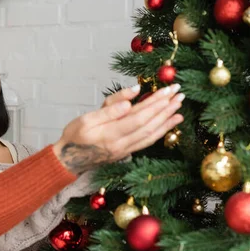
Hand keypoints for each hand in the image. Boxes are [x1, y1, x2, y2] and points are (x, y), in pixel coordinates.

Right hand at [52, 84, 183, 174]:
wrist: (69, 160)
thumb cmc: (75, 136)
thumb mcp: (86, 118)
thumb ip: (110, 108)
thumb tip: (132, 95)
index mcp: (110, 134)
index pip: (139, 117)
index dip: (155, 103)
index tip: (168, 90)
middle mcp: (122, 145)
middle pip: (149, 124)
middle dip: (165, 108)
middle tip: (179, 93)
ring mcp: (126, 150)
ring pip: (152, 134)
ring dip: (167, 119)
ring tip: (179, 106)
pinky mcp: (128, 152)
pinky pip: (149, 141)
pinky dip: (162, 131)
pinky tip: (171, 123)